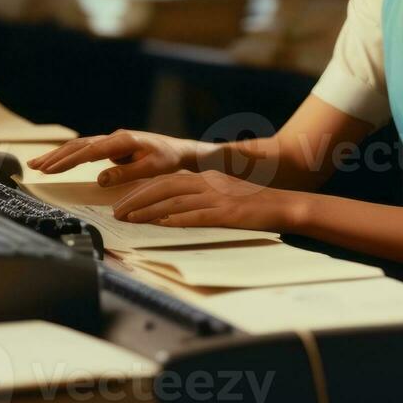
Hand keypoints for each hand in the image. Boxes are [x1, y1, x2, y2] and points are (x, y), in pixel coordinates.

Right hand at [28, 129, 200, 187]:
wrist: (178, 149)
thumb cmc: (167, 159)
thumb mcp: (151, 169)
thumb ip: (126, 173)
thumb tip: (100, 179)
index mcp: (123, 140)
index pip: (91, 150)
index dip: (70, 160)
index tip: (51, 169)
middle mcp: (114, 137)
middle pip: (79, 146)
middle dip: (56, 157)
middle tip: (34, 167)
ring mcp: (111, 141)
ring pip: (79, 146)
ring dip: (58, 155)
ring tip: (36, 165)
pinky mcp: (110, 147)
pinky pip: (85, 150)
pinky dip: (68, 155)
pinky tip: (54, 162)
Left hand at [110, 170, 305, 232]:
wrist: (285, 205)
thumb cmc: (255, 205)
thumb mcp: (224, 195)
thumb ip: (200, 200)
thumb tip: (171, 213)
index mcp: (207, 178)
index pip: (166, 180)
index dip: (142, 190)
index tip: (123, 200)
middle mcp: (208, 183)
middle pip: (164, 186)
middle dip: (137, 198)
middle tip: (117, 211)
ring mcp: (217, 198)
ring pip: (174, 200)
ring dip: (148, 210)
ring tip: (129, 219)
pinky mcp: (227, 213)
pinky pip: (196, 215)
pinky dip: (176, 219)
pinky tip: (160, 224)